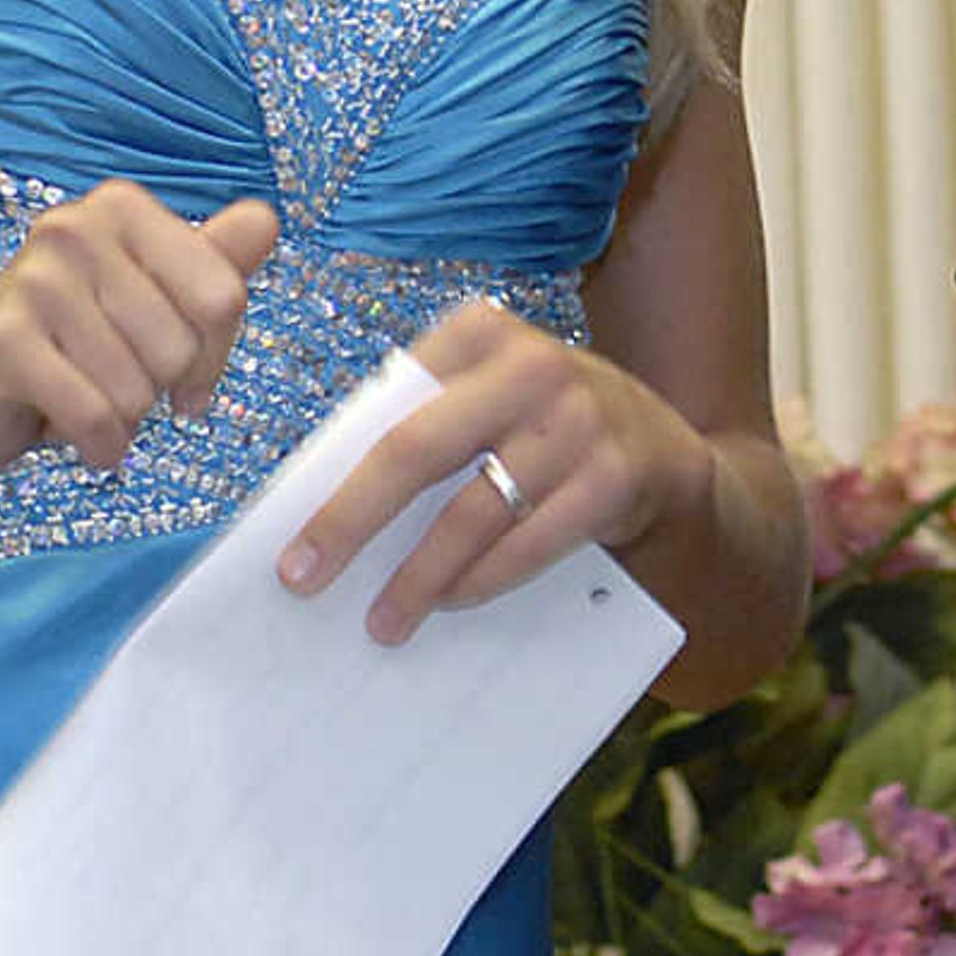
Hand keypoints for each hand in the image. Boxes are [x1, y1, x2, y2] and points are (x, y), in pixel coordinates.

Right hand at [0, 183, 277, 480]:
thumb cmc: (59, 350)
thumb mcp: (141, 302)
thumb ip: (208, 264)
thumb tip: (264, 221)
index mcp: (120, 209)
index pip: (225, 295)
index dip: (215, 354)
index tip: (186, 374)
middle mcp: (76, 229)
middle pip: (184, 345)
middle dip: (159, 388)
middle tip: (111, 381)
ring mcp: (35, 281)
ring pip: (141, 387)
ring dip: (122, 419)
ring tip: (81, 397)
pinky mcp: (3, 341)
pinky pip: (97, 416)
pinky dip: (97, 445)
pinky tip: (72, 436)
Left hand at [273, 303, 712, 645]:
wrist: (668, 455)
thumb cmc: (547, 433)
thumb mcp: (491, 402)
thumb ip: (422, 422)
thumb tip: (316, 496)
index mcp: (482, 334)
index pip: (387, 409)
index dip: (332, 479)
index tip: (287, 542)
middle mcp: (532, 364)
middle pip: (416, 450)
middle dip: (349, 523)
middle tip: (303, 581)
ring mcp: (580, 418)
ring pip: (472, 511)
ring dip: (418, 576)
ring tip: (383, 621)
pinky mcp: (615, 475)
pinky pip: (529, 543)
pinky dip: (482, 580)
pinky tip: (452, 602)